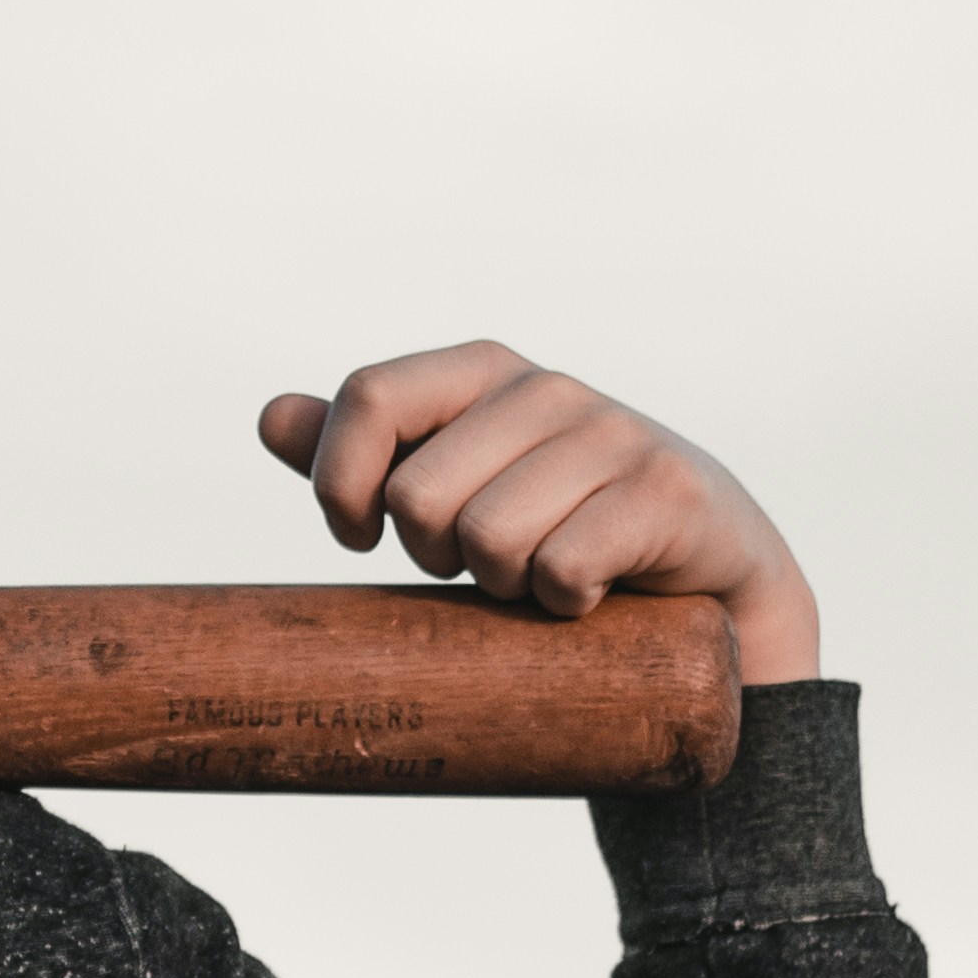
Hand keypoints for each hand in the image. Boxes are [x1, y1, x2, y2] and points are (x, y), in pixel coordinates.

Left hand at [259, 342, 821, 683]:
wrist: (706, 589)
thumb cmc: (557, 536)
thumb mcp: (454, 494)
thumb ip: (367, 456)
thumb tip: (271, 417)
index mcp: (482, 373)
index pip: (367, 397)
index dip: (338, 483)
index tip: (356, 540)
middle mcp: (547, 387)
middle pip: (418, 493)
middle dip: (433, 557)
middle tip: (483, 567)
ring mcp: (615, 433)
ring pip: (489, 539)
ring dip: (506, 587)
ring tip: (544, 576)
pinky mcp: (668, 492)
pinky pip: (563, 566)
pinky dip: (563, 603)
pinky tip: (589, 596)